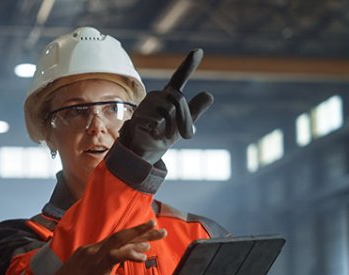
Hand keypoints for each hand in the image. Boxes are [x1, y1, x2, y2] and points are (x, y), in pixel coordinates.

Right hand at [28, 220, 166, 274]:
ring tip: (158, 233)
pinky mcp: (93, 270)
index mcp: (86, 254)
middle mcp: (89, 252)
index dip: (131, 239)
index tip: (146, 239)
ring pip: (120, 242)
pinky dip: (130, 254)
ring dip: (141, 237)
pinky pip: (115, 257)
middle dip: (141, 232)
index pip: (113, 243)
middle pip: (120, 237)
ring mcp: (91, 259)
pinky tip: (142, 256)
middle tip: (158, 228)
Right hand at [119, 49, 213, 163]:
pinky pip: (157, 120)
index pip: (179, 78)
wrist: (144, 150)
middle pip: (178, 99)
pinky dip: (160, 131)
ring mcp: (146, 104)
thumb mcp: (184, 124)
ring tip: (165, 134)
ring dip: (172, 127)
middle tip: (185, 135)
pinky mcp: (138, 115)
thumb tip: (209, 94)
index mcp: (169, 95)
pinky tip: (154, 134)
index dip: (188, 64)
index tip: (198, 51)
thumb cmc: (164, 133)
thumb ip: (195, 110)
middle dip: (184, 118)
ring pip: (168, 110)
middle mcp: (157, 96)